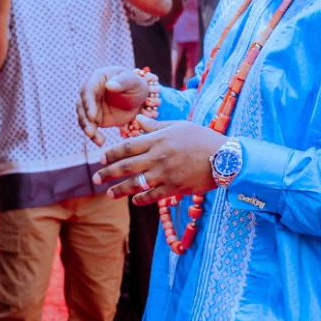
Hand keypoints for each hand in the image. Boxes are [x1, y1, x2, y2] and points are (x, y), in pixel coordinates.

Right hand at [76, 65, 151, 145]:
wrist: (140, 99)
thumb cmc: (136, 85)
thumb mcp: (133, 81)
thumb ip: (122, 82)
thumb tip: (109, 85)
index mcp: (97, 79)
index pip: (88, 91)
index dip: (88, 103)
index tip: (92, 116)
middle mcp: (90, 92)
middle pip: (82, 106)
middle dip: (85, 120)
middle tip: (90, 132)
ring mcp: (92, 106)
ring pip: (84, 118)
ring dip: (88, 129)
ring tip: (98, 140)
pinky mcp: (96, 118)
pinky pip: (91, 127)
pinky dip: (94, 136)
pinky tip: (100, 142)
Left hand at [93, 117, 224, 205]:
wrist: (224, 157)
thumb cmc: (202, 138)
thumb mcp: (178, 126)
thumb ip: (155, 125)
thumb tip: (137, 119)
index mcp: (157, 140)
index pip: (127, 147)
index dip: (112, 154)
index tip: (101, 159)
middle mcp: (158, 157)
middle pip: (127, 166)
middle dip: (109, 173)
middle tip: (96, 178)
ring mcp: (165, 174)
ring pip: (136, 183)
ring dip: (120, 189)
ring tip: (109, 194)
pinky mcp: (175, 187)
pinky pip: (153, 195)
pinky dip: (142, 199)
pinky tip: (134, 201)